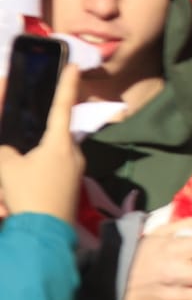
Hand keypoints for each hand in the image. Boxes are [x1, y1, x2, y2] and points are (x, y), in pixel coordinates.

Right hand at [0, 65, 83, 222]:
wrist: (45, 233)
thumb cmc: (28, 193)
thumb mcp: (6, 168)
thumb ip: (5, 151)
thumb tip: (10, 150)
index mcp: (60, 142)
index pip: (62, 106)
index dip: (66, 85)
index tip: (75, 66)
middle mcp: (74, 152)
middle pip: (54, 135)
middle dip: (37, 137)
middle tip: (24, 146)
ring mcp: (76, 170)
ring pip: (52, 156)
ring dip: (35, 160)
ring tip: (17, 179)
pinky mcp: (73, 186)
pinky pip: (55, 171)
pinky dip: (40, 172)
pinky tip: (27, 186)